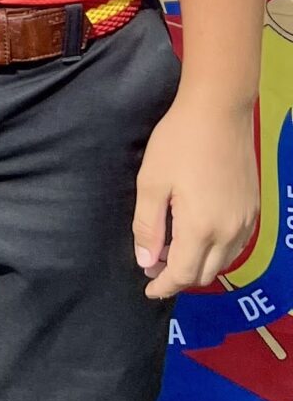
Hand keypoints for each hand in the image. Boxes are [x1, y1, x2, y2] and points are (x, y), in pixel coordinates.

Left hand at [133, 93, 261, 298]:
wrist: (219, 112)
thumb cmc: (179, 143)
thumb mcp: (151, 182)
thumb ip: (148, 226)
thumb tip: (147, 262)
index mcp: (201, 228)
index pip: (183, 274)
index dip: (164, 286)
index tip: (148, 289)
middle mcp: (229, 232)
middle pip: (205, 273)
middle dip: (180, 277)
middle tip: (156, 267)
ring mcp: (245, 221)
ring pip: (223, 261)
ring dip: (199, 265)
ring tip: (174, 251)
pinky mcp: (253, 209)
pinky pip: (235, 245)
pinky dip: (216, 251)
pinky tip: (199, 236)